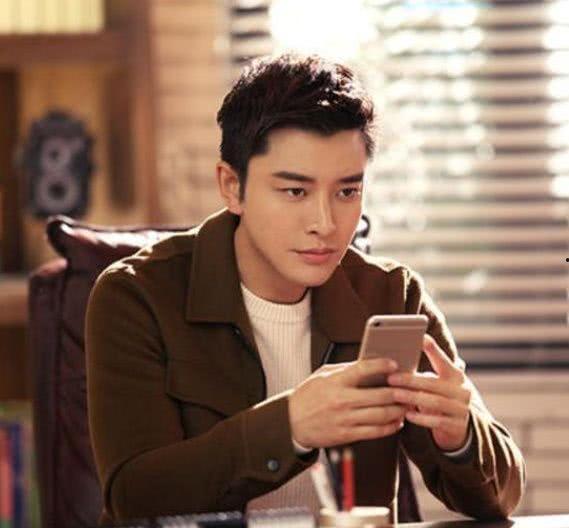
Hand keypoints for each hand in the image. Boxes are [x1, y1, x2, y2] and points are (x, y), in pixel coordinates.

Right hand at [288, 358, 405, 447]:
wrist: (291, 422)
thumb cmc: (308, 395)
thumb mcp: (322, 375)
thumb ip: (345, 369)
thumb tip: (369, 363)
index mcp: (335, 382)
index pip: (362, 369)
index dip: (381, 365)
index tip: (394, 364)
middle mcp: (341, 400)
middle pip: (379, 395)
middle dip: (398, 391)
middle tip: (409, 387)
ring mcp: (345, 419)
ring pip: (381, 415)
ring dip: (398, 410)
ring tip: (406, 404)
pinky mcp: (347, 435)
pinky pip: (375, 431)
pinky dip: (390, 427)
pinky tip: (396, 421)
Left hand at [387, 334, 471, 450]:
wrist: (460, 427)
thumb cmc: (440, 398)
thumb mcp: (438, 384)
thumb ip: (425, 374)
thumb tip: (398, 359)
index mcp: (456, 376)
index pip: (443, 360)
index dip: (433, 349)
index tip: (420, 338)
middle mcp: (462, 390)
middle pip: (433, 383)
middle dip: (410, 380)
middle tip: (391, 378)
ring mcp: (462, 409)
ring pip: (435, 401)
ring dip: (413, 398)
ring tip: (395, 395)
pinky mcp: (458, 426)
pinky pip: (438, 421)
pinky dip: (421, 418)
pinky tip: (407, 414)